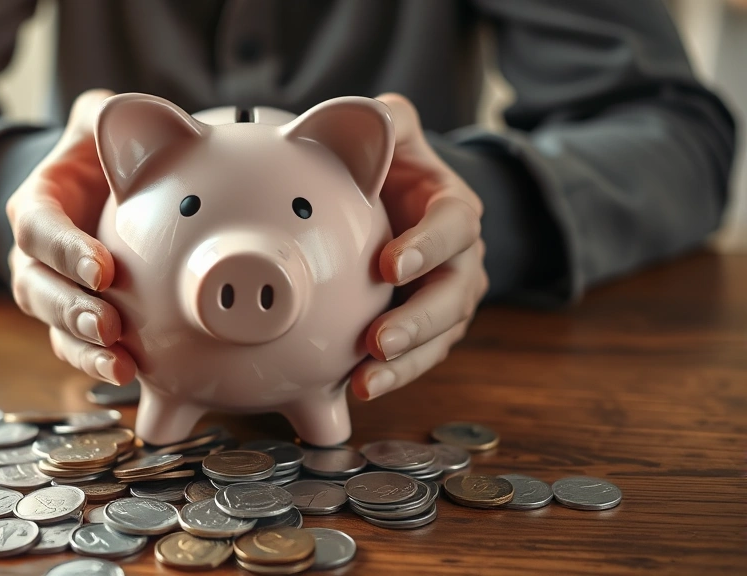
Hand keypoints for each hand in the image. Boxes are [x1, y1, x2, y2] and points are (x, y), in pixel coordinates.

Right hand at [6, 89, 136, 384]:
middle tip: (108, 326)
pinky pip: (76, 348)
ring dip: (83, 348)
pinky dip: (97, 364)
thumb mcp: (100, 121)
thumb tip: (126, 116)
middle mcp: (33, 254)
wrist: (105, 191)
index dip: (65, 251)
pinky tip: (130, 375)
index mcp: (36, 204)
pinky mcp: (73, 318)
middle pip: (36, 288)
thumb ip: (108, 115)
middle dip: (70, 310)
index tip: (103, 271)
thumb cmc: (103, 154)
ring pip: (53, 326)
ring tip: (120, 365)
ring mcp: (50, 290)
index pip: (38, 227)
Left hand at [350, 93, 487, 399]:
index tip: (390, 264)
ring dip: (406, 361)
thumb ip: (390, 121)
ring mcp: (448, 298)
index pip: (452, 226)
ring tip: (367, 380)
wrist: (401, 206)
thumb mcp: (397, 133)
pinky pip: (419, 357)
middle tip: (379, 339)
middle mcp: (461, 259)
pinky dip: (395, 376)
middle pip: (453, 295)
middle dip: (418, 321)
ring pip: (440, 337)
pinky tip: (359, 388)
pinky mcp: (430, 330)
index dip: (426, 245)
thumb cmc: (396, 169)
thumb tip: (373, 115)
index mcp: (453, 209)